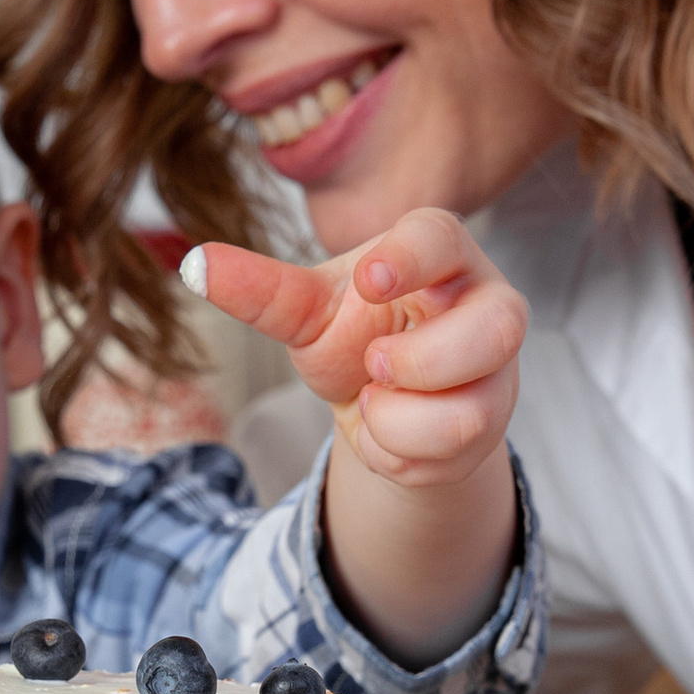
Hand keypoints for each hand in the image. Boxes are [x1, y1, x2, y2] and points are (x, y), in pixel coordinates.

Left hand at [185, 208, 524, 487]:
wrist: (380, 404)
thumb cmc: (355, 334)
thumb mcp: (307, 311)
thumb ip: (261, 291)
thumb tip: (195, 264)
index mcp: (439, 254)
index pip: (443, 238)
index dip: (411, 257)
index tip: (368, 278)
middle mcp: (487, 305)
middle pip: (497, 328)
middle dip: (423, 361)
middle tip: (373, 365)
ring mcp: (498, 370)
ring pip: (469, 412)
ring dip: (398, 420)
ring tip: (372, 399)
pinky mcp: (491, 425)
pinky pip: (449, 454)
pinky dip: (396, 452)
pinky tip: (383, 431)